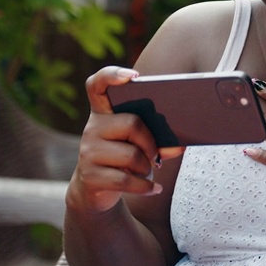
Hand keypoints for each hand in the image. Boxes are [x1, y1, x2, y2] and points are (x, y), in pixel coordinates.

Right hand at [67, 66, 184, 211]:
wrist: (94, 190)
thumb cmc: (122, 159)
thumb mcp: (137, 145)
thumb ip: (156, 139)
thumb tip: (178, 145)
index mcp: (102, 112)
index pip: (98, 85)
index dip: (112, 75)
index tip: (133, 76)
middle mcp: (92, 128)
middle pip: (132, 124)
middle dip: (151, 143)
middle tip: (155, 155)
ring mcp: (87, 152)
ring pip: (132, 155)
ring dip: (147, 167)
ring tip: (146, 171)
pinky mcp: (90, 176)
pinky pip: (127, 180)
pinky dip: (146, 187)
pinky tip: (154, 189)